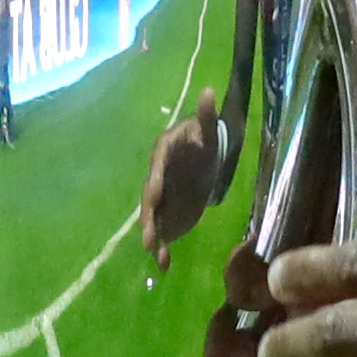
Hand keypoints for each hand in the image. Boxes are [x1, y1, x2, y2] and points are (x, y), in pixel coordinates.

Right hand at [141, 91, 230, 267]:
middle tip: (148, 232)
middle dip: (149, 215)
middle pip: (149, 198)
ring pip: (152, 218)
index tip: (155, 192)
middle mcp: (156, 178)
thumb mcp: (208, 131)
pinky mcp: (167, 217)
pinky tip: (166, 265)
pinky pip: (163, 234)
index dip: (156, 179)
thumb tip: (208, 91)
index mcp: (163, 155)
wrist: (204, 163)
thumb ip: (207, 117)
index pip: (157, 166)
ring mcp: (160, 200)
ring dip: (152, 235)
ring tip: (154, 250)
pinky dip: (162, 249)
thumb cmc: (204, 143)